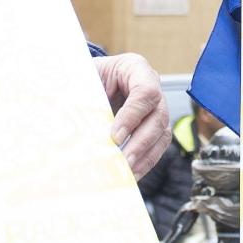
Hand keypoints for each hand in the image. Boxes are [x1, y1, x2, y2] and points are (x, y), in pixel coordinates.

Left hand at [95, 52, 170, 175]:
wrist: (87, 79)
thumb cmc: (85, 76)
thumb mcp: (83, 80)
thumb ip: (86, 98)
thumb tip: (81, 128)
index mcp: (136, 68)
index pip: (146, 91)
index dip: (132, 116)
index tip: (115, 137)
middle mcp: (152, 86)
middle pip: (158, 116)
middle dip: (140, 142)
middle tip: (123, 160)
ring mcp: (155, 107)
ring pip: (161, 133)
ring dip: (145, 156)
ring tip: (127, 172)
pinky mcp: (153, 126)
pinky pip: (157, 146)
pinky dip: (145, 162)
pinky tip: (132, 173)